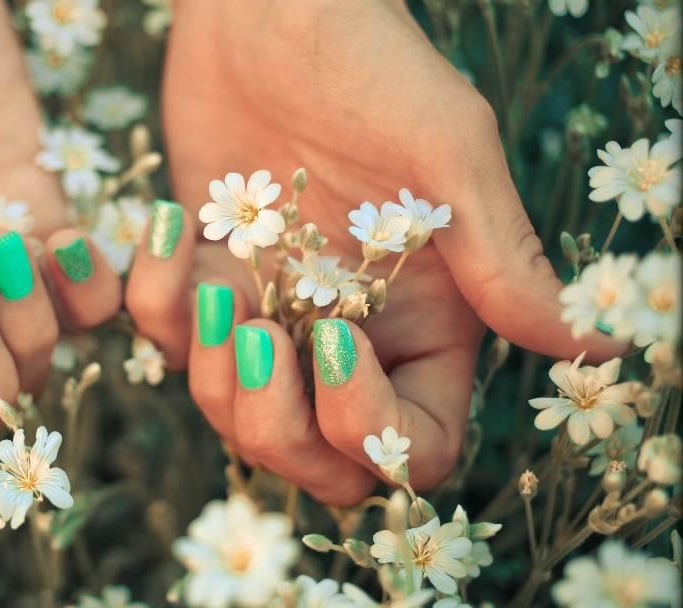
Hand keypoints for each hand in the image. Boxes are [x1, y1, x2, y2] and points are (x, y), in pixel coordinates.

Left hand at [125, 0, 621, 503]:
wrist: (266, 10)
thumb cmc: (370, 67)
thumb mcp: (447, 158)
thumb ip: (502, 262)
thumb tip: (593, 348)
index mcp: (422, 324)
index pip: (410, 443)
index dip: (369, 424)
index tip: (333, 337)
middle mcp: (348, 336)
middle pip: (314, 459)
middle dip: (274, 424)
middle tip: (254, 336)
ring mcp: (271, 315)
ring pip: (234, 418)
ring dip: (210, 374)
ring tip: (216, 284)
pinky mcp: (203, 282)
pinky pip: (164, 340)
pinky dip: (156, 301)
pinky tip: (170, 228)